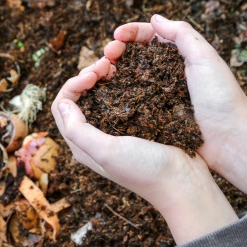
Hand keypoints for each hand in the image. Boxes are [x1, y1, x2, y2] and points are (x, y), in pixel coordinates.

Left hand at [51, 58, 237, 244]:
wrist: (183, 182)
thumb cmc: (145, 170)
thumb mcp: (107, 152)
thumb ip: (79, 130)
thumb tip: (63, 103)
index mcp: (82, 145)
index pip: (62, 106)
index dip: (73, 84)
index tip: (93, 74)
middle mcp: (95, 137)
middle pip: (78, 98)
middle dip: (87, 76)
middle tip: (107, 64)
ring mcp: (116, 130)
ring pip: (99, 95)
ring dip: (103, 77)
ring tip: (117, 65)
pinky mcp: (135, 124)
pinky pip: (120, 98)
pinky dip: (121, 82)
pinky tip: (131, 74)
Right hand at [106, 15, 246, 210]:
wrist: (230, 140)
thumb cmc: (221, 98)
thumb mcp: (205, 58)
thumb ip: (182, 34)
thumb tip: (155, 18)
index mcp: (181, 56)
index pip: (150, 36)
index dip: (131, 33)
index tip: (116, 36)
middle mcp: (167, 73)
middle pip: (135, 55)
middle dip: (117, 50)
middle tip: (106, 54)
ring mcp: (159, 95)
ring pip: (129, 77)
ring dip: (113, 71)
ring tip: (101, 71)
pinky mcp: (154, 116)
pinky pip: (131, 101)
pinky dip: (117, 94)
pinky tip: (106, 93)